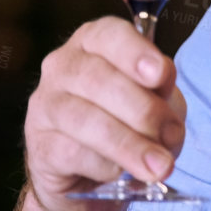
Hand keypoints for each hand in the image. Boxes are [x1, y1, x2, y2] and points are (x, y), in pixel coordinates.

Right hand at [22, 18, 186, 210]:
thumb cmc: (129, 123)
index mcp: (95, 43)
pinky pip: (74, 154)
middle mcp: (63, 67)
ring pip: (86, 120)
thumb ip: (163, 100)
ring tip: (160, 166)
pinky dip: (107, 166)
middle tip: (171, 136)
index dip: (135, 53)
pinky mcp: (39, 146)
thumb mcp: (156, 101)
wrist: (91, 175)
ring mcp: (45, 105)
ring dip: (130, 145)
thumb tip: (167, 125)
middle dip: (144, 110)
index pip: (109, 35)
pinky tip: (121, 173)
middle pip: (100, 80)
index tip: (160, 75)